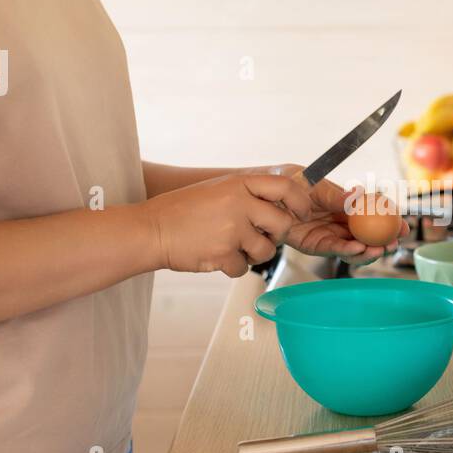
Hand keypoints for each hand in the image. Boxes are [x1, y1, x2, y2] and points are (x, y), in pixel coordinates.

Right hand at [145, 173, 314, 277]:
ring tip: (231, 247)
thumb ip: (248, 195)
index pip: (286, 187)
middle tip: (258, 237)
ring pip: (266, 251)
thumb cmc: (182, 211)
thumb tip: (281, 208)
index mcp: (239, 183)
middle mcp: (239, 203)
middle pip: (282, 225)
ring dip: (253, 255)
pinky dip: (231, 267)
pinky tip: (214, 256)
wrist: (151, 230)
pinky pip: (243, 268)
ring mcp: (232, 229)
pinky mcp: (223, 254)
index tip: (301, 213)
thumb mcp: (218, 189)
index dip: (300, 202)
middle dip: (276, 236)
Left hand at [278, 170, 409, 266]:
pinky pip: (333, 250)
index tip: (404, 227)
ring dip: (368, 250)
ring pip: (354, 246)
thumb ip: (333, 194)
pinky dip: (346, 251)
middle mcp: (339, 220)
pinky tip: (357, 249)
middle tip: (394, 244)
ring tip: (378, 250)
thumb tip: (357, 195)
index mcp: (345, 203)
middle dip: (383, 242)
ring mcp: (328, 233)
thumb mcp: (312, 183)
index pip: (373, 214)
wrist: (261, 195)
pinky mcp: (314, 245)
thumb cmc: (286, 182)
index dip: (390, 222)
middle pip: (367, 235)